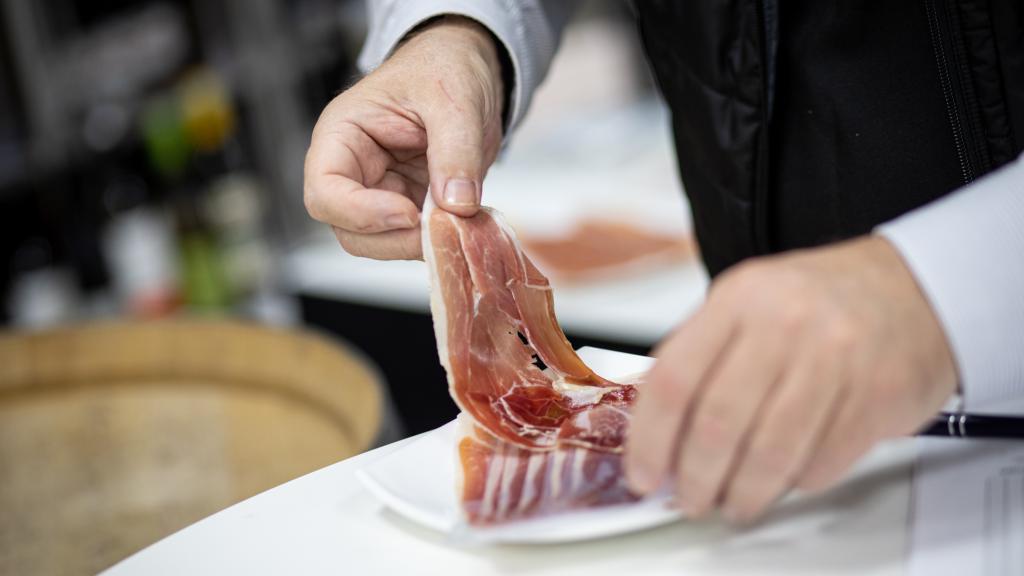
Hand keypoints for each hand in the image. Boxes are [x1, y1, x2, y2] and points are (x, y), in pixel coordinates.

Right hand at [304, 17, 504, 259]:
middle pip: (349, 231)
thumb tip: (456, 205)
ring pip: (381, 243)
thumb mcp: (454, 98)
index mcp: (342, 135)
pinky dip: (439, 241)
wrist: (467, 70)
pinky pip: (414, 239)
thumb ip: (456, 151)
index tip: (409, 213)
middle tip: (442, 228)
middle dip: (395, 239)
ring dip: (419, 244)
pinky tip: (466, 223)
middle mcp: (354, 170)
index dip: (362, 213)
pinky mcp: (411, 207)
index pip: (325, 191)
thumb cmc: (443, 67)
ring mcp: (381, 193)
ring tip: (459, 222)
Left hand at [624, 235, 957, 522]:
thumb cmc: (818, 301)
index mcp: (739, 298)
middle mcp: (784, 324)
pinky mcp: (877, 398)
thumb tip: (656, 429)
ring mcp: (835, 360)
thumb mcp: (746, 302)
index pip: (674, 379)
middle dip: (695, 477)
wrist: (913, 289)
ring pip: (770, 454)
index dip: (650, 438)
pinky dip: (794, 483)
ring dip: (742, 493)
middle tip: (688, 499)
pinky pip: (820, 462)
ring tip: (732, 503)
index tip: (643, 472)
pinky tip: (784, 479)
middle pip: (718, 424)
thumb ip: (699, 356)